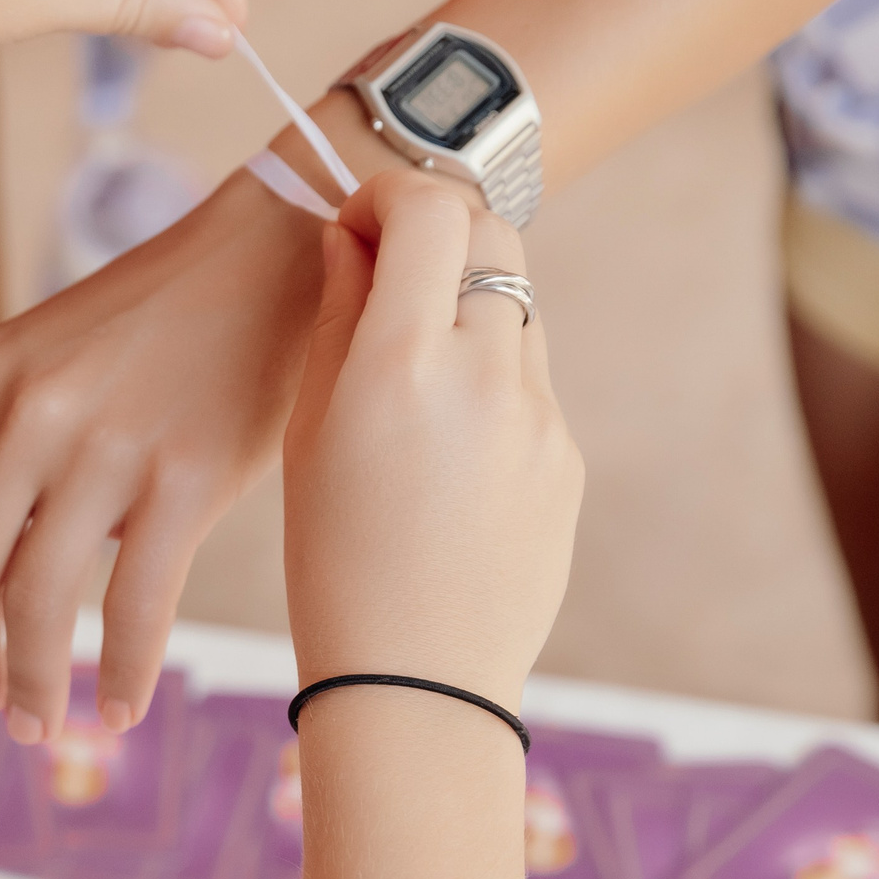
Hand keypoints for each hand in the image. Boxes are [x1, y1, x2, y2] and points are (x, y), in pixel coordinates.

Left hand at [0, 172, 318, 742]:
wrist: (270, 257)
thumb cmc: (152, 323)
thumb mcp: (40, 357)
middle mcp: (27, 412)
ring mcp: (105, 445)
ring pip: (38, 601)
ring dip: (32, 682)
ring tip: (38, 726)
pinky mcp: (186, 476)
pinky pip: (137, 605)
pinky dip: (124, 672)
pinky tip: (121, 709)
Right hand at [282, 172, 582, 710]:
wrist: (416, 683)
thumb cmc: (333, 560)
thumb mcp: (310, 432)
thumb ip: (336, 319)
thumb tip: (352, 241)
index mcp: (403, 366)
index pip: (431, 211)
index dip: (390, 195)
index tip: (356, 225)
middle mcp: (485, 376)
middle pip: (490, 234)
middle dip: (437, 231)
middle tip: (385, 270)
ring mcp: (539, 416)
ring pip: (514, 306)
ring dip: (463, 306)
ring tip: (406, 378)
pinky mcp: (567, 455)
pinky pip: (527, 383)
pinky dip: (485, 379)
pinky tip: (441, 455)